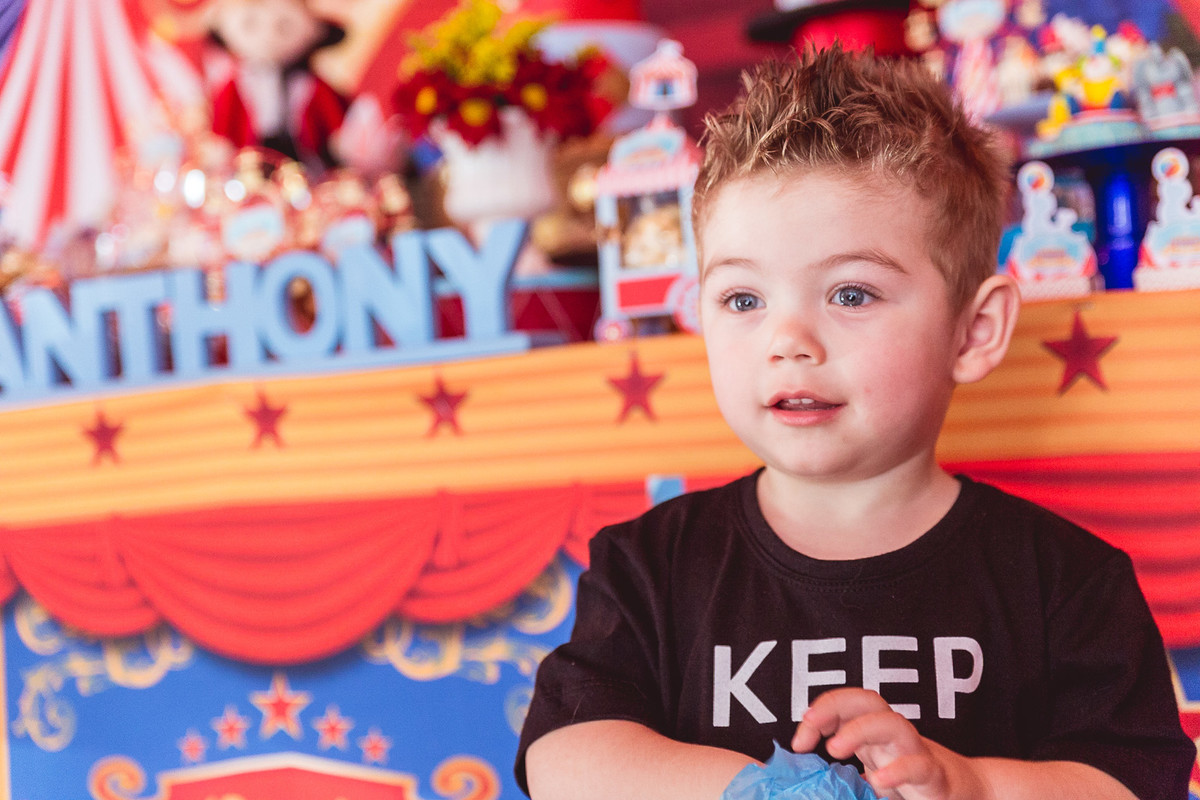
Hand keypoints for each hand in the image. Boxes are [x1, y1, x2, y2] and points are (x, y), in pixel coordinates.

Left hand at [791, 688, 989, 799]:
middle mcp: (894, 737)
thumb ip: (843, 775)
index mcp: (875, 734)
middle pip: (868, 702)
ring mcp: (916, 753)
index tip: (798, 742)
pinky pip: (919, 766)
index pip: (846, 705)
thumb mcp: (871, 774)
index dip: (821, 711)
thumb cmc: (912, 783)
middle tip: (810, 724)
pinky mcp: (936, 778)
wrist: (969, 794)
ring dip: (860, 729)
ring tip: (835, 748)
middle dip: (836, 704)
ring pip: (893, 724)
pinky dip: (899, 770)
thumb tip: (798, 782)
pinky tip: (878, 781)